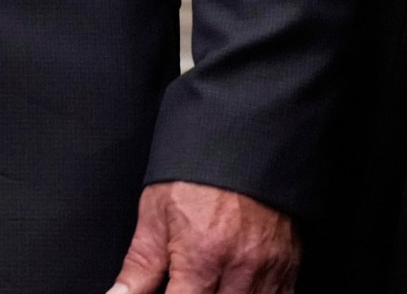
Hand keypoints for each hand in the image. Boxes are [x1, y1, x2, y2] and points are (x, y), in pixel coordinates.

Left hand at [107, 181, 298, 293]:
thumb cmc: (196, 179)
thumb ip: (139, 266)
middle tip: (185, 281)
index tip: (165, 290)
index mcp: (201, 258)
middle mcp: (239, 270)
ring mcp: (269, 273)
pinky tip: (233, 286)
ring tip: (205, 283)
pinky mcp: (289, 270)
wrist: (243, 149)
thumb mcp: (155, 216)